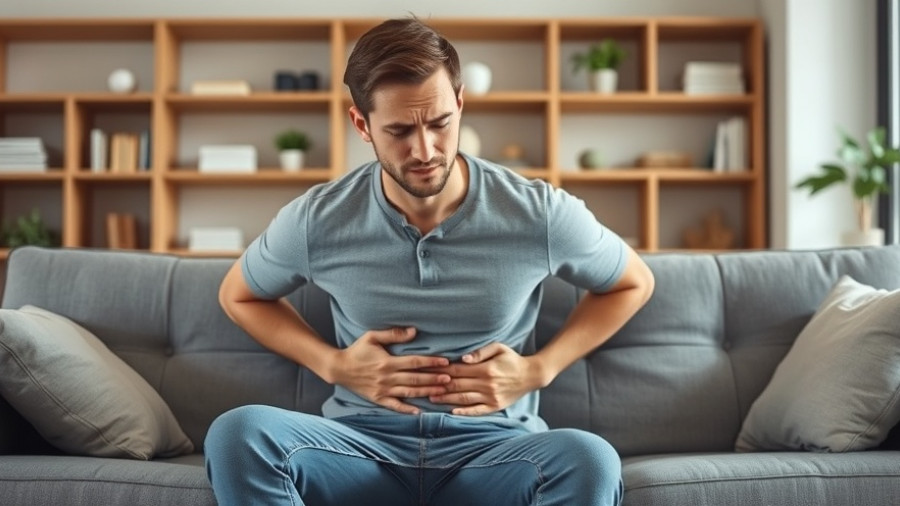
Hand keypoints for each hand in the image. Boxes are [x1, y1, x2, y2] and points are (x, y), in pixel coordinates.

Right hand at [329, 327, 450, 414]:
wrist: (339, 368)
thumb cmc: (357, 350)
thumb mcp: (372, 337)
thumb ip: (393, 334)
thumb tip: (414, 331)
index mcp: (387, 362)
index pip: (414, 362)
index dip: (430, 362)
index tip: (445, 361)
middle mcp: (387, 377)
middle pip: (415, 378)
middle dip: (434, 378)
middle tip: (450, 378)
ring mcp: (383, 390)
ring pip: (409, 392)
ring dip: (426, 392)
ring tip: (442, 391)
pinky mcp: (379, 399)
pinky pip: (395, 406)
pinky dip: (407, 409)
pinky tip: (420, 411)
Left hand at [427, 344, 544, 415]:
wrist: (531, 375)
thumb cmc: (512, 359)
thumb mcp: (499, 348)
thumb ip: (480, 352)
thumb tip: (463, 358)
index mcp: (486, 369)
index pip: (457, 369)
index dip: (441, 370)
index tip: (427, 369)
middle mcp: (487, 384)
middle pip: (457, 384)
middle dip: (438, 384)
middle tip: (422, 384)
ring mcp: (490, 397)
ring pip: (463, 399)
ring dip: (446, 398)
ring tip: (431, 397)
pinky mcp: (494, 406)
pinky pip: (476, 411)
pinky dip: (463, 412)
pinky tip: (451, 411)